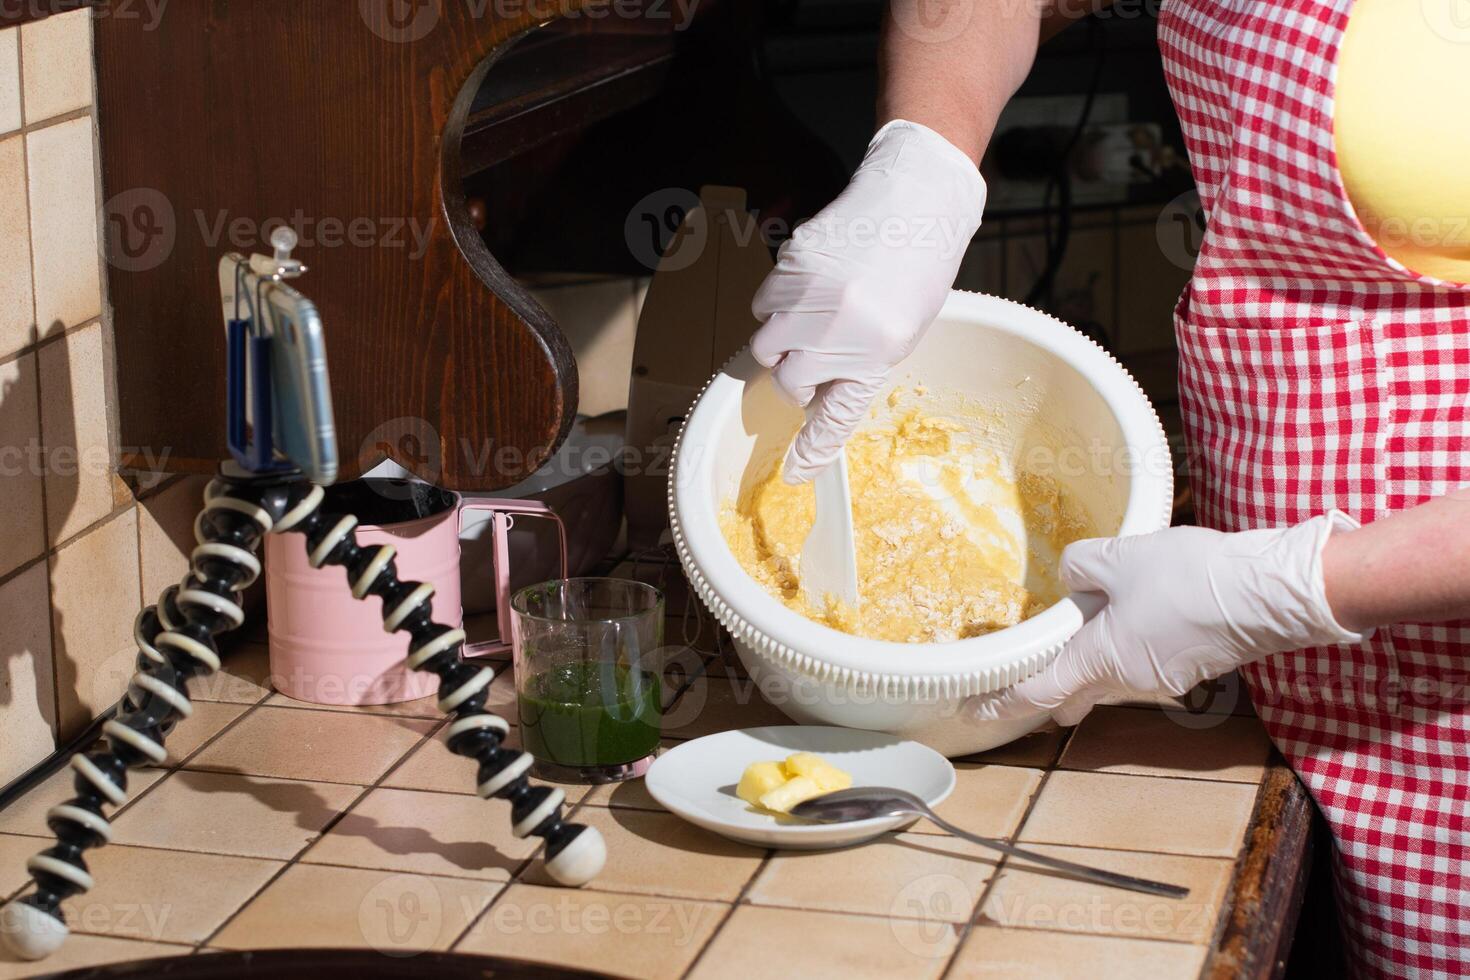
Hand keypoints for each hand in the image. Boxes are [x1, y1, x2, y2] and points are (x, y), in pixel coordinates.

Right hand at [751, 119, 986, 482]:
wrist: (914, 200)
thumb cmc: (917, 266)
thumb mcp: (902, 329)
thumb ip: (859, 363)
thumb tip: (822, 392)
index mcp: (876, 353)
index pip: (834, 415)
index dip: (813, 448)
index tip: (796, 471)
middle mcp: (839, 331)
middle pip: (787, 381)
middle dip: (795, 376)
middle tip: (813, 359)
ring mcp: (810, 298)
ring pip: (765, 344)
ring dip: (780, 340)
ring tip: (811, 315)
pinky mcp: (791, 267)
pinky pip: (763, 304)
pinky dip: (777, 303)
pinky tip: (808, 286)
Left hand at [968, 513, 1370, 726]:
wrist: (1268, 593)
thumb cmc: (1188, 578)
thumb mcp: (1120, 558)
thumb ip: (1084, 567)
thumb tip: (1071, 575)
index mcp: (1100, 661)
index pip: (1038, 692)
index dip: (1001, 703)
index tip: (972, 710)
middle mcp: (1128, 681)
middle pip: (1075, 690)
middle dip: (1049, 688)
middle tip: (1021, 680)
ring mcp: (1164, 678)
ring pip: (1111, 675)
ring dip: (1091, 660)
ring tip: (1077, 630)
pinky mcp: (1191, 665)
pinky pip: (1143, 661)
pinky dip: (1125, 647)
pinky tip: (1130, 616)